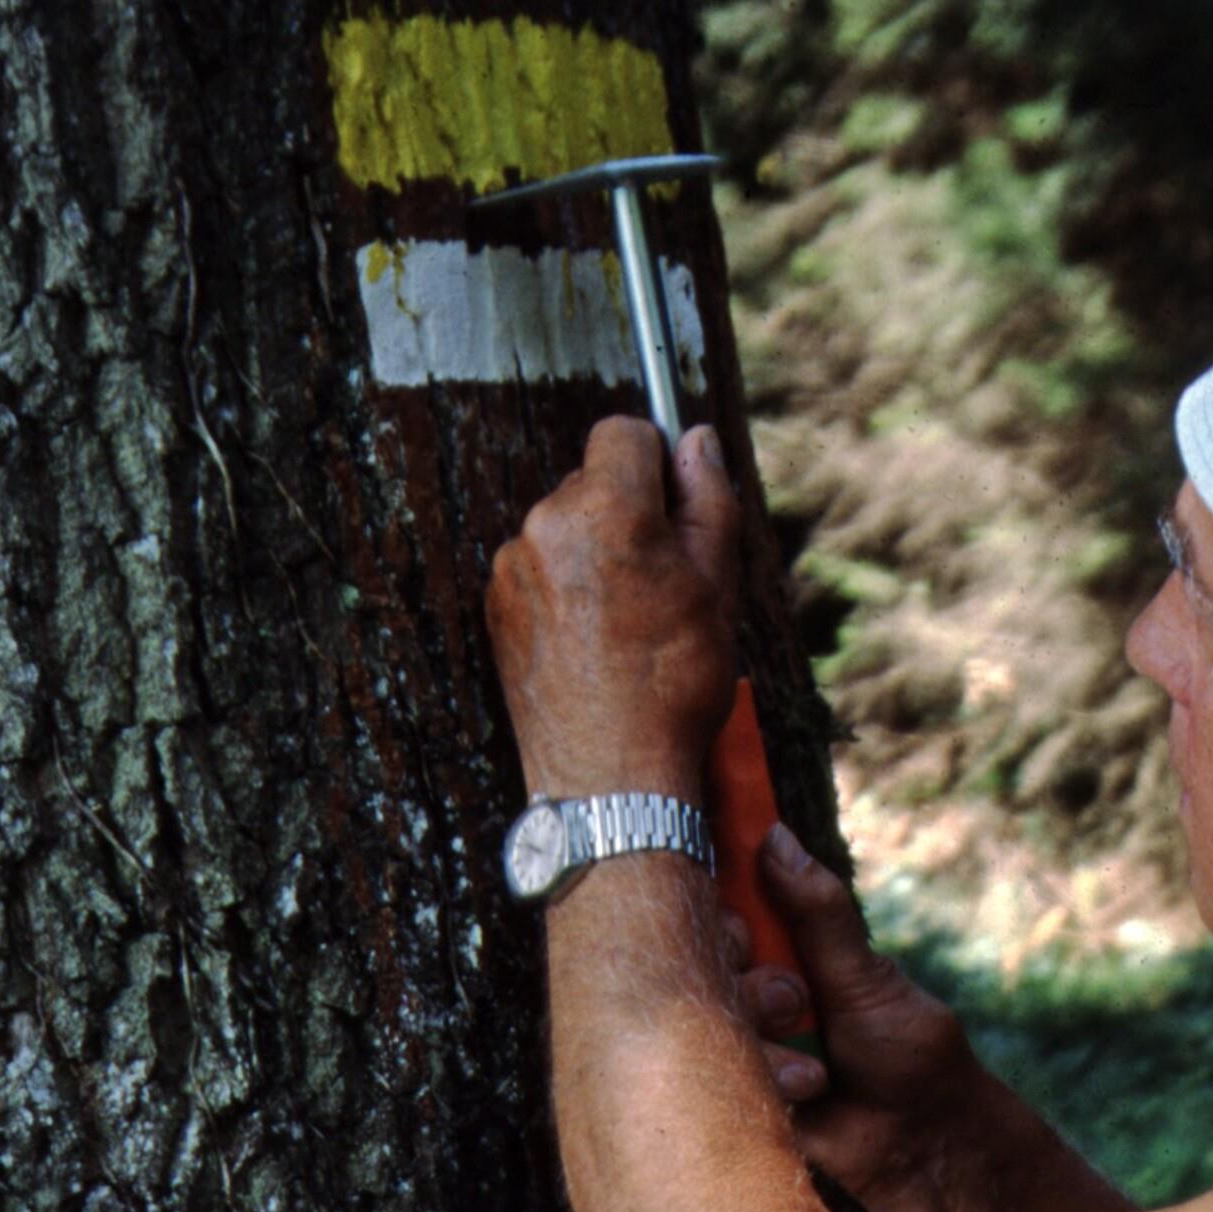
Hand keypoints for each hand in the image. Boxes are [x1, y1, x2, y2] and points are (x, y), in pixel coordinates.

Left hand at [487, 418, 741, 802]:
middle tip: (661, 584)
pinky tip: (592, 643)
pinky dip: (565, 592)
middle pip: (591, 482)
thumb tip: (696, 440)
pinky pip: (539, 572)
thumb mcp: (715, 585)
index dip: (656, 463)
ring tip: (625, 625)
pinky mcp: (497, 608)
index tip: (674, 506)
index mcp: (604, 508)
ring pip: (564, 530)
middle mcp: (545, 526)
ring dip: (594, 555)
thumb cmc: (674, 684)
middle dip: (626, 514)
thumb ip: (708, 499)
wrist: (612, 777)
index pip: (623, 433)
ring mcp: (513, 568)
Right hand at [724, 826, 991, 1211]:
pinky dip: (760, 1084)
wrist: (930, 1158)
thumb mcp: (865, 980)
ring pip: (707, 1024)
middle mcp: (758, 994)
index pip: (727, 910)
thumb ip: (817, 916)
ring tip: (817, 1074)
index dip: (724, 914)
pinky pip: (716, 1080)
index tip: (745, 930)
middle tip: (793, 1005)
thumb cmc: (912, 1058)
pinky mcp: (741, 1100)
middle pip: (703, 965)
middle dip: (748, 984)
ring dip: (762, 1044)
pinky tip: (806, 1097)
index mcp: (790, 952)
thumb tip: (776, 837)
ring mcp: (746, 1047)